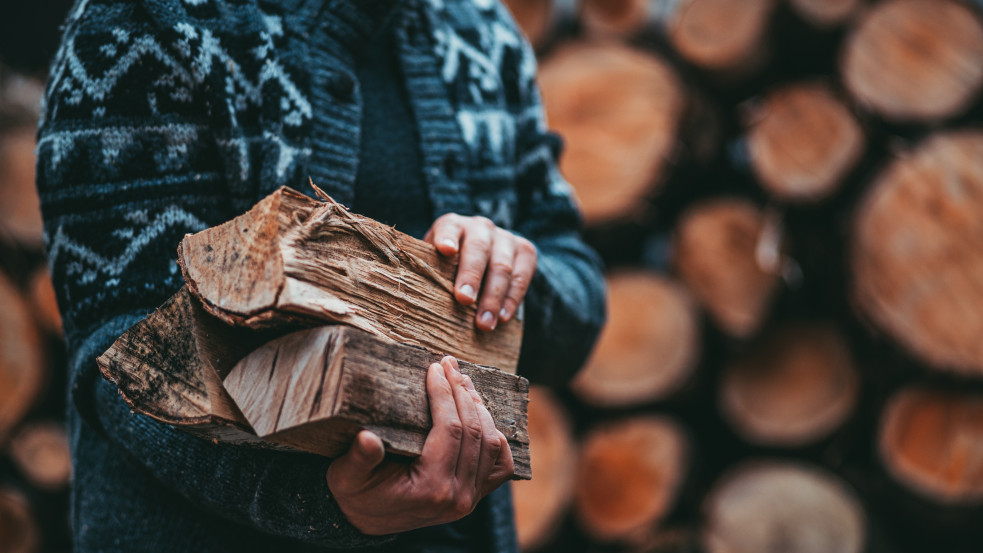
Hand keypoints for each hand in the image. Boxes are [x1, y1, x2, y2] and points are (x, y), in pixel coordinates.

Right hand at [325, 356, 514, 534]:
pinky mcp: (476, 496)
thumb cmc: (356, 493)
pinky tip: (482, 416)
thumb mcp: (347, 476)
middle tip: (449, 364)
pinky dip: (498, 439)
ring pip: (491, 444)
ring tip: (463, 382)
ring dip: (480, 408)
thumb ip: (359, 459)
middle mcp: (458, 496)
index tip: (435, 367)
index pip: (449, 430)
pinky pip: (501, 466)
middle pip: (474, 432)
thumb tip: (366, 439)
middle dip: (462, 392)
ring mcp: (470, 498)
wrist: (366, 520)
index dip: (444, 394)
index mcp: (430, 488)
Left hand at [424, 214, 537, 330]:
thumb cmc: (450, 267)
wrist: (486, 258)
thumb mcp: (436, 263)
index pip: (448, 227)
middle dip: (471, 275)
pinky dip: (511, 300)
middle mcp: (480, 227)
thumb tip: (413, 301)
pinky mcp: (526, 251)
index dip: (447, 237)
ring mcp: (505, 238)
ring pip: (501, 266)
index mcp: (453, 225)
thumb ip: (429, 272)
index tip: (446, 250)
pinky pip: (521, 277)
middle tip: (464, 299)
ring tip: (484, 323)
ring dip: (493, 297)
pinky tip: (502, 317)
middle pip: (478, 249)